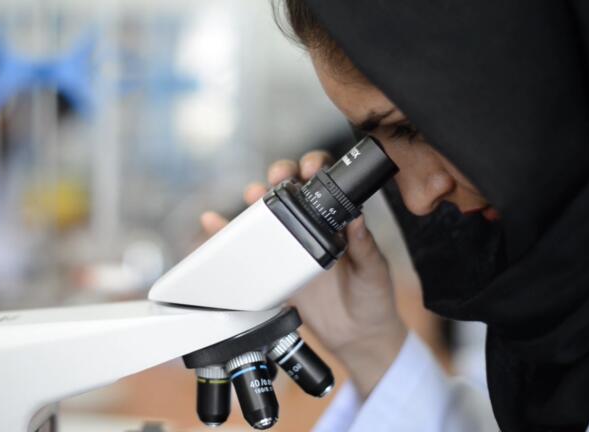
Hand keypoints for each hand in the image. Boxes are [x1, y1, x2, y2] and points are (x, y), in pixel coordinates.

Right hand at [201, 151, 406, 398]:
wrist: (355, 336)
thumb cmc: (372, 298)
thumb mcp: (374, 271)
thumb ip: (365, 247)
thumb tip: (357, 219)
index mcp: (339, 222)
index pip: (325, 184)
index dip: (315, 167)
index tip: (310, 167)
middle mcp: (313, 227)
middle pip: (291, 190)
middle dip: (280, 175)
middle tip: (277, 177)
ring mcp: (290, 246)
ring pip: (268, 213)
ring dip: (255, 199)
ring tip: (251, 195)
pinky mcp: (273, 269)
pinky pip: (246, 248)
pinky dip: (227, 233)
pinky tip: (214, 223)